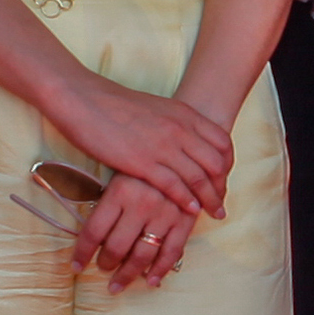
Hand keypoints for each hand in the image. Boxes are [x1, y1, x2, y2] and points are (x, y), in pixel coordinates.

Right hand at [51, 78, 232, 217]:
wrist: (85, 100)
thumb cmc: (116, 106)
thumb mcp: (156, 109)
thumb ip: (174, 124)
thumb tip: (183, 141)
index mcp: (185, 114)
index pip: (222, 142)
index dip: (228, 164)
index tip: (224, 180)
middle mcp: (180, 129)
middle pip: (216, 163)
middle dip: (222, 186)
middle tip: (221, 203)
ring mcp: (163, 146)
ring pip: (199, 177)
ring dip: (210, 199)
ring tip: (215, 214)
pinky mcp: (143, 162)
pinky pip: (174, 185)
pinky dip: (186, 200)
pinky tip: (191, 211)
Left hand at [74, 172, 194, 290]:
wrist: (179, 154)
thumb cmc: (141, 169)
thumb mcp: (118, 178)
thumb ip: (106, 206)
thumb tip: (92, 241)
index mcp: (120, 191)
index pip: (93, 232)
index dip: (82, 253)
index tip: (76, 266)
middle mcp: (142, 203)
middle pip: (116, 247)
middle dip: (106, 264)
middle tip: (103, 268)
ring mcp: (165, 212)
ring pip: (141, 254)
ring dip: (127, 274)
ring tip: (117, 284)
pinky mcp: (185, 219)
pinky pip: (171, 252)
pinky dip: (160, 270)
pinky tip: (150, 281)